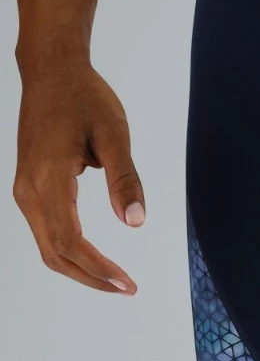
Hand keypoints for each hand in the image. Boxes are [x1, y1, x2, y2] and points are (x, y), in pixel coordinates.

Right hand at [13, 61, 143, 293]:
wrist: (51, 72)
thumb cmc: (85, 98)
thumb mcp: (114, 134)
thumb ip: (124, 179)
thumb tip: (134, 222)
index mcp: (50, 179)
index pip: (70, 240)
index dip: (98, 268)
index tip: (126, 283)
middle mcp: (29, 190)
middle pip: (54, 253)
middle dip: (90, 276)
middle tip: (126, 288)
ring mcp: (24, 189)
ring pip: (47, 245)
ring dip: (79, 266)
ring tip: (115, 279)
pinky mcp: (28, 185)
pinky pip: (45, 229)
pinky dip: (68, 249)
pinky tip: (93, 255)